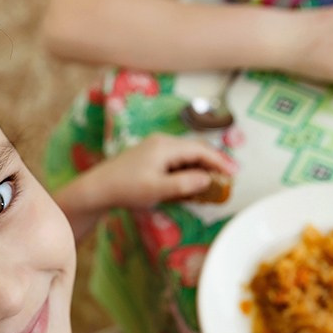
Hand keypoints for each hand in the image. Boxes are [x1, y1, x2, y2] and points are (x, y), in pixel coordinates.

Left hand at [87, 134, 232, 210]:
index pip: (200, 150)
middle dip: (214, 162)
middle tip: (229, 177)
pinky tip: (193, 181)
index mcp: (166, 146)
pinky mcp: (151, 156)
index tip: (235, 173)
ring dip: (202, 166)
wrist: (97, 189)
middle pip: (196, 149)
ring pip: (187, 154)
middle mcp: (163, 142)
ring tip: (215, 180)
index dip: (220, 161)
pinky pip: (177, 159)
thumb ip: (184, 184)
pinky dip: (189, 168)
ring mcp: (156, 148)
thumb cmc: (126, 189)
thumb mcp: (157, 189)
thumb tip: (208, 179)